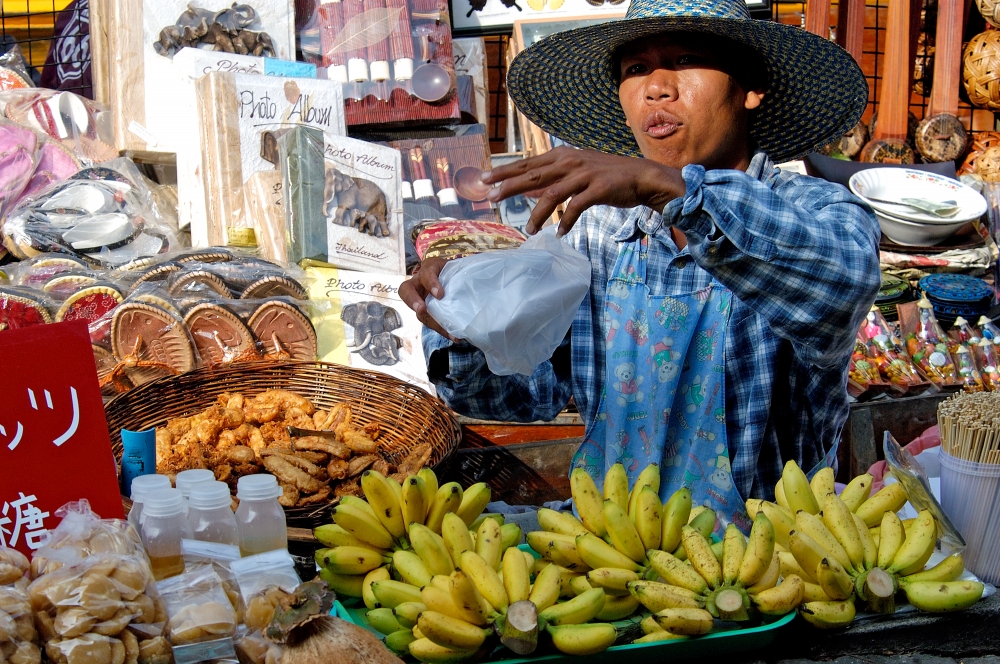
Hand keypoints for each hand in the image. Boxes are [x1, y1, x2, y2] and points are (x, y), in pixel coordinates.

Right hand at [399, 257, 458, 341]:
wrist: (453, 277)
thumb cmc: (454, 270)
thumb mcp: (457, 268)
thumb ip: (462, 273)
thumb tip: (476, 284)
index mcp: (429, 268)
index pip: (426, 273)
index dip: (431, 283)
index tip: (439, 294)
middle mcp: (419, 283)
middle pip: (406, 290)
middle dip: (412, 300)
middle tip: (421, 309)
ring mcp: (419, 298)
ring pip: (418, 312)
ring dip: (433, 323)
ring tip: (449, 333)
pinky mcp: (426, 312)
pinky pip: (429, 322)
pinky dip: (442, 330)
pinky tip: (453, 336)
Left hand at [482, 146, 685, 235]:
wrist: (641, 177)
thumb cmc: (606, 176)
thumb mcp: (577, 171)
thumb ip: (553, 177)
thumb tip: (528, 188)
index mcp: (563, 156)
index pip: (528, 164)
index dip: (505, 171)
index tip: (484, 179)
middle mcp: (571, 162)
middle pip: (533, 175)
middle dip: (509, 186)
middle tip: (491, 197)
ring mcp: (584, 174)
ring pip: (551, 194)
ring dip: (538, 214)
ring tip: (528, 229)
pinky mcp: (598, 189)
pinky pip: (576, 207)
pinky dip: (565, 221)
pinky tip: (558, 233)